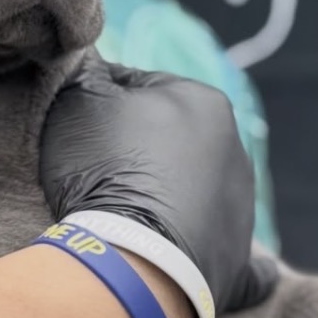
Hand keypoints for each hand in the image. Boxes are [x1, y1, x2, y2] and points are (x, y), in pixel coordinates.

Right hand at [40, 54, 275, 314]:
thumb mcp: (77, 101)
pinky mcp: (236, 261)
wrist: (132, 258)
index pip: (140, 88)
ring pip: (198, 194)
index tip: (76, 131)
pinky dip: (230, 260)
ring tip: (127, 222)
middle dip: (138, 152)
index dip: (100, 106)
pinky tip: (215, 264)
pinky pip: (241, 260)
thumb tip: (85, 53)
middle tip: (95, 177)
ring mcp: (242, 210)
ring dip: (170, 200)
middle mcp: (235, 150)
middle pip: (172, 141)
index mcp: (203, 102)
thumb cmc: (105, 170)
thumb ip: (84, 69)